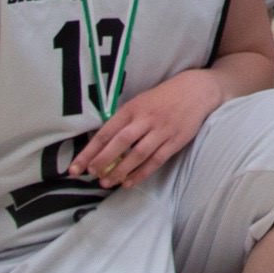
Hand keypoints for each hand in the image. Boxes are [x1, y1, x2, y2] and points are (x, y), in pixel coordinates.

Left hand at [67, 68, 218, 189]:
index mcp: (133, 108)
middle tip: (91, 175)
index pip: (106, 131)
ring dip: (121, 170)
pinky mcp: (176, 140)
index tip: (76, 167)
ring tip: (107, 182)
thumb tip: (102, 145)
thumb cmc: (163, 97)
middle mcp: (146, 118)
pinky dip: (141, 173)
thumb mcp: (140, 101)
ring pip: (138, 154)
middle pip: (120, 142)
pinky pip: (156, 160)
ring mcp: (162, 130)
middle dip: (103, 161)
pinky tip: (129, 182)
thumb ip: (124, 121)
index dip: (90, 151)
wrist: (197, 90)